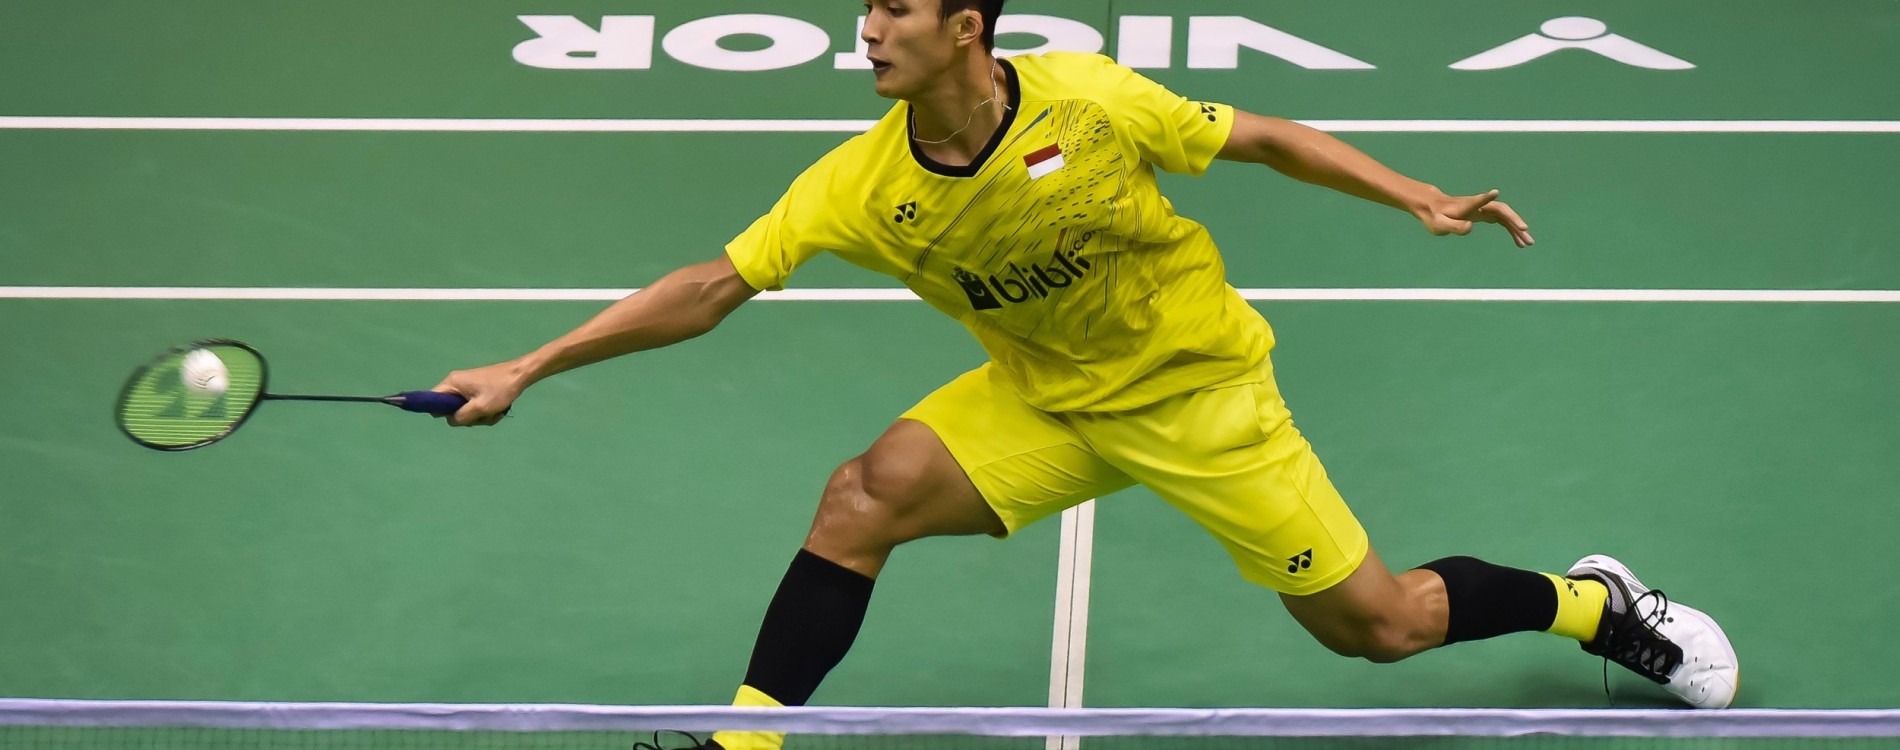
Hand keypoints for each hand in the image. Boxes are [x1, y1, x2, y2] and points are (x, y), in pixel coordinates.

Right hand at [431, 360, 528, 426]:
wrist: (521, 375)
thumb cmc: (500, 389)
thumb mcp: (480, 407)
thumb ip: (462, 417)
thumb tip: (451, 420)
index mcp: (452, 382)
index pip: (432, 399)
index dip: (439, 411)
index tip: (457, 417)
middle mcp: (456, 383)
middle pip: (451, 409)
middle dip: (468, 417)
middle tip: (482, 415)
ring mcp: (467, 387)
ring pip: (466, 411)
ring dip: (480, 416)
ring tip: (495, 412)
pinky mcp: (477, 391)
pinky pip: (476, 407)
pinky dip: (486, 412)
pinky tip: (498, 410)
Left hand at [1418, 189, 1534, 247]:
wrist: (1434, 208)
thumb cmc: (1435, 217)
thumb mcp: (1440, 225)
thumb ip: (1454, 226)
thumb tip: (1471, 226)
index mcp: (1467, 207)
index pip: (1477, 201)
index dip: (1485, 197)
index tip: (1494, 192)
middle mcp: (1478, 205)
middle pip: (1501, 210)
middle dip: (1514, 221)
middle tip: (1526, 234)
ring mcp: (1483, 209)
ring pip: (1505, 216)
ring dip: (1517, 228)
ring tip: (1527, 243)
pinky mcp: (1485, 214)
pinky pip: (1503, 222)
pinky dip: (1511, 230)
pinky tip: (1518, 242)